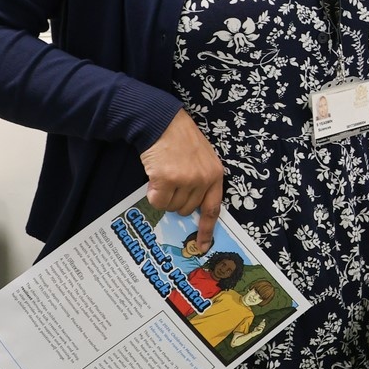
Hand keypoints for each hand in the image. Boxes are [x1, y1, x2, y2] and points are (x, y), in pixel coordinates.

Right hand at [141, 109, 224, 248]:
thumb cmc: (181, 140)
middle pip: (186, 210)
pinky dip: (153, 193)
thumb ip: (202, 181)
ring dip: (164, 195)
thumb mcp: (203, 159)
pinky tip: (154, 176)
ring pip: (170, 207)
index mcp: (215, 175)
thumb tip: (192, 209)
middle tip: (172, 181)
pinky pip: (157, 201)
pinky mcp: (167, 179)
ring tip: (164, 174)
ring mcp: (186, 180)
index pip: (213, 209)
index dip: (206, 230)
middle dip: (176, 200)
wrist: (162, 122)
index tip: (202, 247)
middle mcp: (203, 179)